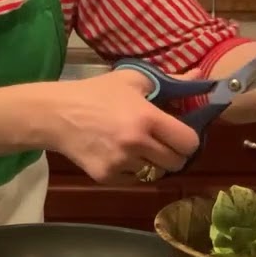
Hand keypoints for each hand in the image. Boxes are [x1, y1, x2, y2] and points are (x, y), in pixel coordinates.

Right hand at [43, 67, 200, 184]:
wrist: (55, 114)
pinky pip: (133, 180)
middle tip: (159, 142)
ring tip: (134, 147)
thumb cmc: (95, 93)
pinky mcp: (106, 176)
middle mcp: (137, 144)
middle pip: (176, 163)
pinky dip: (130, 170)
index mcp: (147, 118)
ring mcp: (121, 163)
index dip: (188, 140)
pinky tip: (116, 154)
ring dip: (150, 162)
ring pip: (154, 173)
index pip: (189, 143)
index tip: (178, 135)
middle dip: (172, 153)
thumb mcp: (131, 80)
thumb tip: (201, 76)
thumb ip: (170, 81)